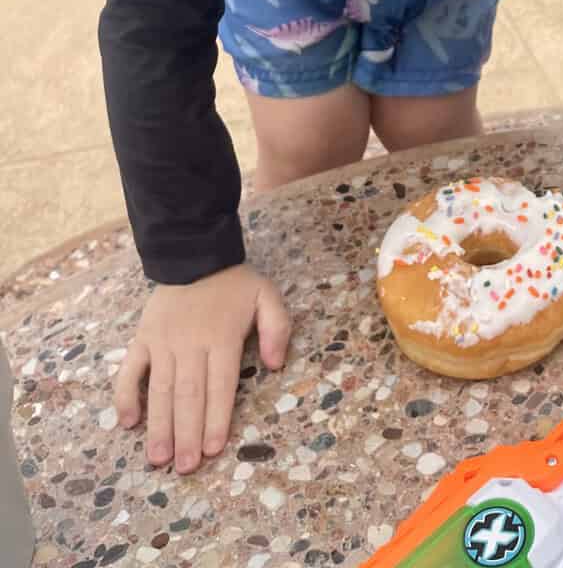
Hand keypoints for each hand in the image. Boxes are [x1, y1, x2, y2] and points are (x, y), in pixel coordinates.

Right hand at [113, 263, 290, 472]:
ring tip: (159, 458)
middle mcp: (190, 343)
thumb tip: (275, 364)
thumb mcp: (267, 295)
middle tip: (185, 468)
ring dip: (159, 426)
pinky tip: (128, 422)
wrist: (194, 253)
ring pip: (160, 389)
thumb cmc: (233, 283)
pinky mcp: (142, 338)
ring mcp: (163, 342)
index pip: (220, 384)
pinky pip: (129, 370)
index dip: (217, 418)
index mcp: (222, 336)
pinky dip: (125, 395)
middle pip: (189, 394)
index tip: (213, 449)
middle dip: (188, 433)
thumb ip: (277, 327)